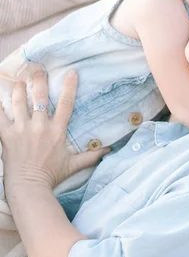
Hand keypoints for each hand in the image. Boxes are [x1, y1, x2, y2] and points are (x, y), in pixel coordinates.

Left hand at [0, 70, 109, 198]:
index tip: (71, 72)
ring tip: (19, 82)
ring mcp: (22, 129)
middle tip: (38, 70)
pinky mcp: (7, 135)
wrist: (29, 186)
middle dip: (39, 81)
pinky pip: (0, 116)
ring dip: (18, 90)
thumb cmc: (51, 176)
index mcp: (57, 131)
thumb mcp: (74, 165)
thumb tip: (109, 150)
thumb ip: (91, 156)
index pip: (66, 104)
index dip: (69, 86)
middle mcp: (40, 126)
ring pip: (18, 103)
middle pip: (40, 97)